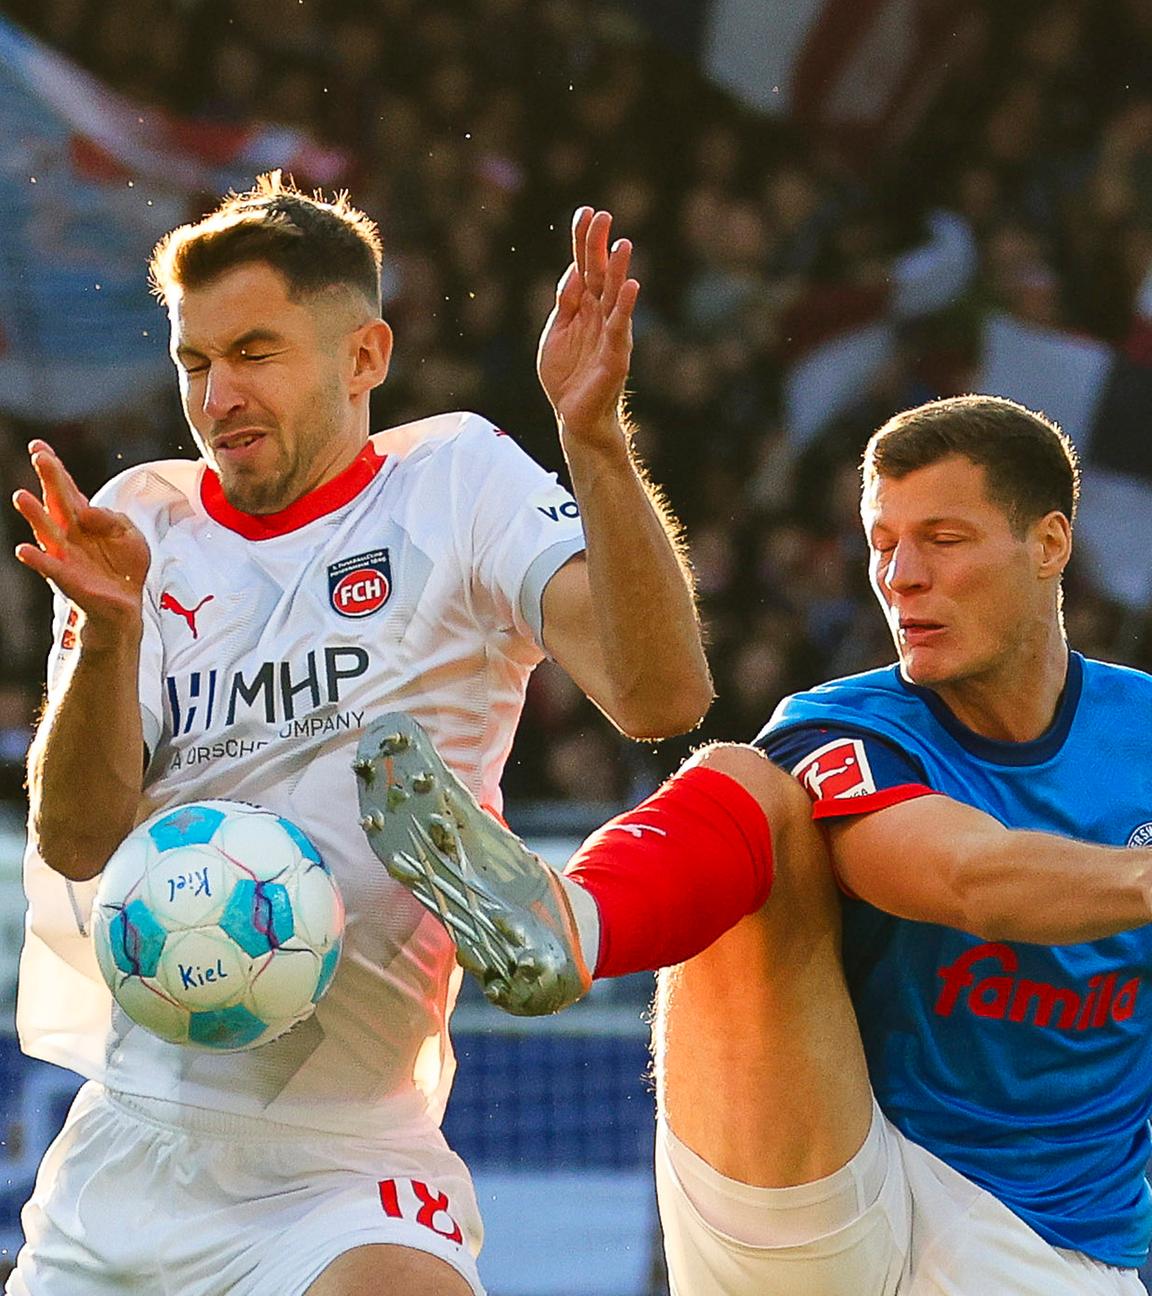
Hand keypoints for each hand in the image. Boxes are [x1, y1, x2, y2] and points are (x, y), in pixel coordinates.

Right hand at [13, 440, 149, 637]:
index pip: (68, 489)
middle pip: (56, 501)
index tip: (39, 447)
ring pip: (46, 531)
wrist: (127, 605)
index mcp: (84, 519)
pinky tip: (24, 551)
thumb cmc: (125, 568)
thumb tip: (88, 512)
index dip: (55, 468)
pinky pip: (49, 567)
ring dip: (34, 515)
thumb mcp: (131, 536)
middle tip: (38, 457)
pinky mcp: (67, 578)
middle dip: (48, 479)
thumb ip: (115, 519)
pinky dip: (37, 559)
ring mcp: (65, 555)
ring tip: (21, 497)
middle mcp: (69, 533)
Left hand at [537, 207, 639, 444]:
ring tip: (623, 244)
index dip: (583, 241)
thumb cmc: (566, 378)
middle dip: (599, 245)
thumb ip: (566, 304)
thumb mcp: (557, 333)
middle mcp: (600, 315)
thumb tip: (573, 271)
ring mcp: (610, 334)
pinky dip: (625, 306)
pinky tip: (629, 285)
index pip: (584, 267)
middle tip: (602, 215)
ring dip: (618, 269)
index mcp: (583, 308)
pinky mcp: (616, 355)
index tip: (585, 212)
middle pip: (599, 273)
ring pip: (613, 296)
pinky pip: (620, 327)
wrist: (574, 417)